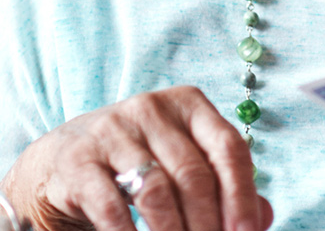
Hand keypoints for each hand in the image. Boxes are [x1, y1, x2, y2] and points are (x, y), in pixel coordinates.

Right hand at [0, 86, 271, 230]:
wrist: (61, 165)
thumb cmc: (139, 168)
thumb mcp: (185, 170)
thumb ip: (226, 190)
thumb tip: (263, 219)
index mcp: (188, 106)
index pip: (229, 147)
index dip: (242, 194)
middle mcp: (150, 109)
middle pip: (194, 174)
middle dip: (209, 223)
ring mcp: (111, 131)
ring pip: (157, 191)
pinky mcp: (78, 160)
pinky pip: (111, 206)